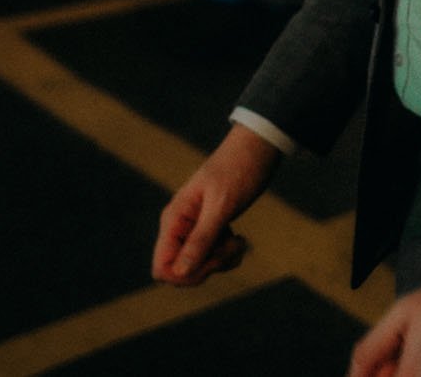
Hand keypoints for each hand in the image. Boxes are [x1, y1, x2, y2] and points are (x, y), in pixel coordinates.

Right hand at [153, 123, 279, 286]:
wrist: (258, 145)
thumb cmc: (239, 169)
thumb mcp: (222, 206)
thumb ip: (200, 239)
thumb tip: (179, 273)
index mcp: (174, 220)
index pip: (162, 268)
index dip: (185, 274)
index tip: (213, 259)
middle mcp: (178, 226)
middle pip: (181, 271)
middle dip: (208, 267)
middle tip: (233, 246)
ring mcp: (193, 228)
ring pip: (197, 266)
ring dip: (221, 261)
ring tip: (240, 241)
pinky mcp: (210, 228)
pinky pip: (211, 256)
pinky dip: (226, 255)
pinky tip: (240, 240)